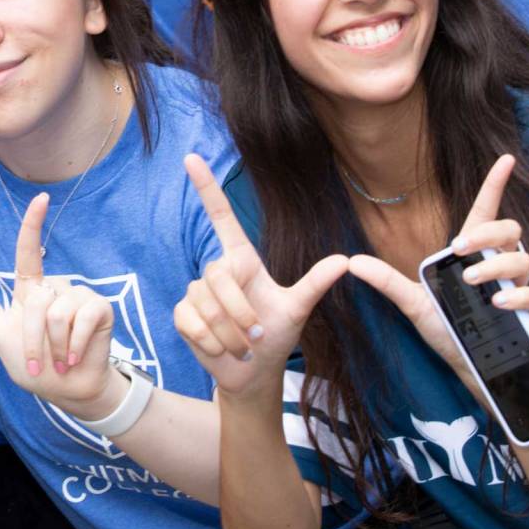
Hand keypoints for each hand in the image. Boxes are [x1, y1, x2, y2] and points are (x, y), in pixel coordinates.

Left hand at [0, 193, 115, 412]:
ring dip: (53, 346)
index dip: (33, 224)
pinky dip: (73, 346)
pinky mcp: (100, 309)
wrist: (67, 391)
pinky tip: (74, 357)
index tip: (41, 197)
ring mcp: (79, 296)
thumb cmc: (33, 365)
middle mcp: (55, 288)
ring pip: (57, 313)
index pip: (29, 252)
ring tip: (59, 361)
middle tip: (38, 364)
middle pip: (37, 300)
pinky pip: (81, 320)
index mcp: (31, 290)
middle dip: (33, 339)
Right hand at [173, 154, 348, 398]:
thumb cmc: (276, 335)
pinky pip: (193, 322)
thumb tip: (344, 260)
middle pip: (218, 277)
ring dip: (229, 332)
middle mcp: (217, 271)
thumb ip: (315, 283)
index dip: (207, 188)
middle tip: (255, 334)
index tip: (191, 157)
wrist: (253, 372)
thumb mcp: (297, 309)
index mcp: (242, 260)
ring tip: (243, 345)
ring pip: (206, 304)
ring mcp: (197, 292)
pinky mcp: (183, 315)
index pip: (221, 217)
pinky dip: (212, 341)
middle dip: (239, 312)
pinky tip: (222, 350)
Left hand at [348, 154, 528, 386]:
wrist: (469, 368)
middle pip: (508, 230)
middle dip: (486, 234)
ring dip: (496, 266)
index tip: (506, 159)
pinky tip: (498, 303)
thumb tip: (352, 262)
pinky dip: (519, 296)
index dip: (496, 185)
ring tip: (472, 281)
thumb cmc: (447, 330)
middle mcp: (499, 263)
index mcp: (474, 254)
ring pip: (521, 259)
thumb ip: (388, 282)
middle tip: (458, 248)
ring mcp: (517, 285)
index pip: (486, 212)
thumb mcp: (413, 304)